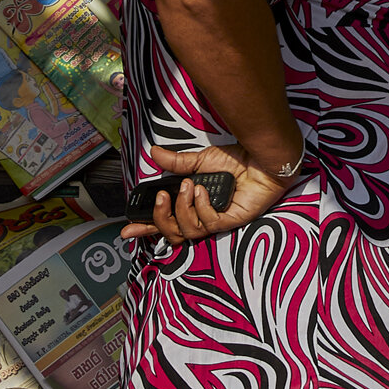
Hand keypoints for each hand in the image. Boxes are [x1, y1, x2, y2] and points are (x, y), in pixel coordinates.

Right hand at [125, 143, 301, 249]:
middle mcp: (202, 215)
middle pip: (173, 234)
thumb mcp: (200, 160)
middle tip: (162, 197)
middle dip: (161, 218)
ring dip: (183, 208)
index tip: (128, 229)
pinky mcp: (231, 221)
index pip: (166, 221)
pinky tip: (204, 191)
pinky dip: (202, 207)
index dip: (146, 228)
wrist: (261, 157)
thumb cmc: (237, 161)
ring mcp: (217, 220)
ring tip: (190, 186)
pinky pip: (209, 223)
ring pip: (189, 231)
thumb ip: (177, 163)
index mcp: (192, 204)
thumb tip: (154, 154)